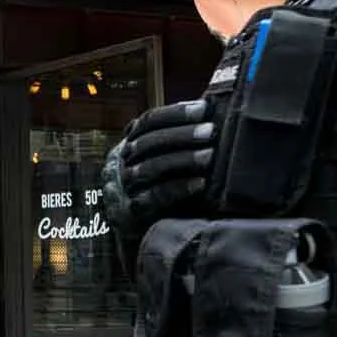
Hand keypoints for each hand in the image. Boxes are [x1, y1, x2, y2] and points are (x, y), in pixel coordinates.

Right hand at [103, 100, 216, 235]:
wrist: (136, 233)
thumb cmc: (159, 188)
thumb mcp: (160, 159)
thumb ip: (179, 137)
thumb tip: (215, 103)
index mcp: (129, 144)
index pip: (148, 121)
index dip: (176, 113)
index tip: (205, 109)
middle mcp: (121, 163)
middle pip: (149, 142)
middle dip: (182, 135)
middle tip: (212, 131)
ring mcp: (123, 188)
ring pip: (150, 168)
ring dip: (182, 159)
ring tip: (210, 155)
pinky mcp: (131, 212)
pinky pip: (154, 197)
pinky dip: (178, 188)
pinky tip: (200, 183)